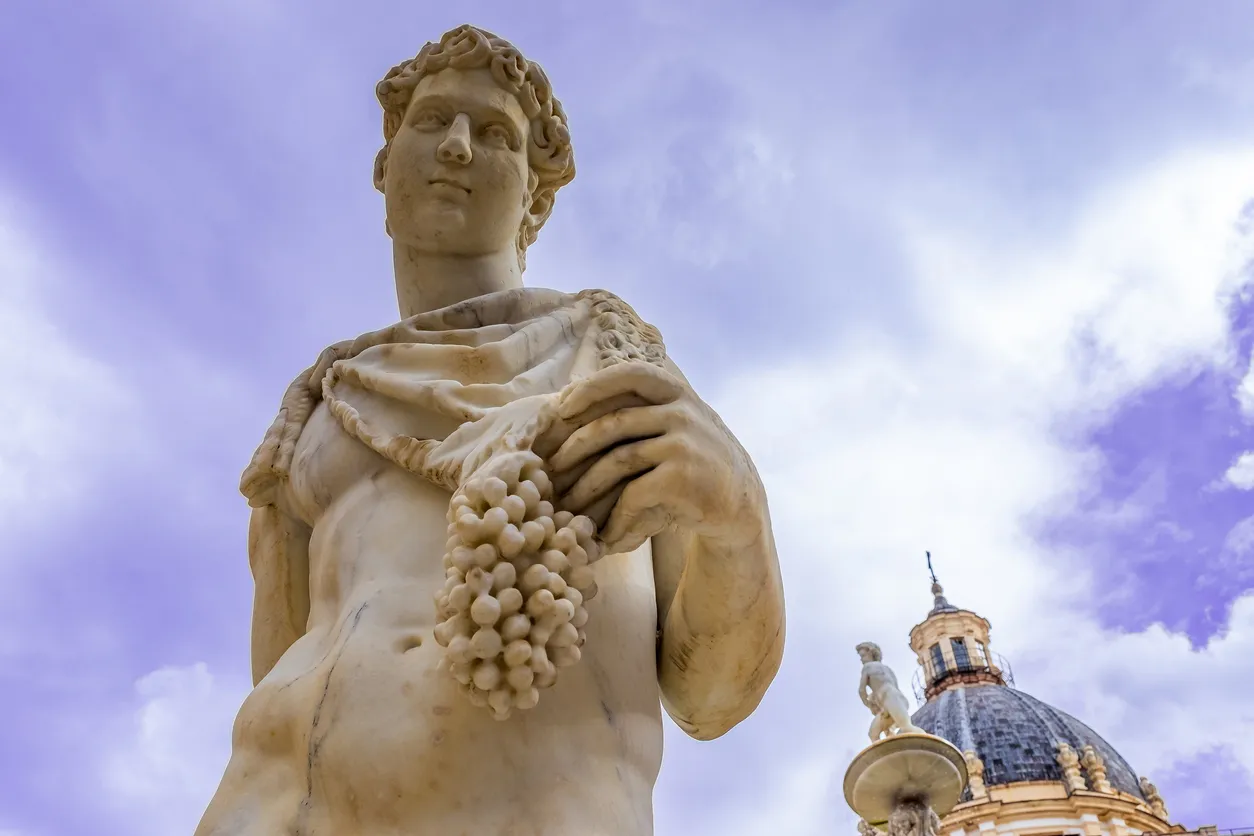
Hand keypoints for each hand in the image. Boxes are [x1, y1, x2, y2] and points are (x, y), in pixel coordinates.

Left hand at [537, 362, 758, 555]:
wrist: (738, 501)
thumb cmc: (693, 461)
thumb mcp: (677, 421)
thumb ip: (641, 408)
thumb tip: (571, 398)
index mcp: (675, 392)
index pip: (628, 375)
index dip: (591, 387)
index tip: (561, 406)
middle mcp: (681, 412)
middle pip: (613, 422)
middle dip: (574, 446)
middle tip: (550, 469)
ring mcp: (684, 443)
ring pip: (618, 460)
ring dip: (586, 486)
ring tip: (567, 506)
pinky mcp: (683, 477)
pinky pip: (634, 493)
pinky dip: (615, 516)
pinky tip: (604, 532)